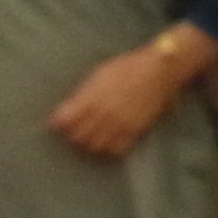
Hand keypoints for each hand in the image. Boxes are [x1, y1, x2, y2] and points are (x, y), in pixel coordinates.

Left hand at [48, 27, 215, 160]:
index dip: (59, 124)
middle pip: (77, 137)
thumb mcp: (100, 74)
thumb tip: (68, 109)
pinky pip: (116, 150)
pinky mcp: (134, 131)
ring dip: (89, 144)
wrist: (159, 70)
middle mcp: (103, 113)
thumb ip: (84, 93)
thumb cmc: (128, 67)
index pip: (64, 121)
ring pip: (94, 147)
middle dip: (73, 136)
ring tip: (90, 138)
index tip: (59, 123)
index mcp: (91, 97)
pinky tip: (108, 142)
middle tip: (74, 132)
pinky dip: (108, 149)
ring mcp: (119, 124)